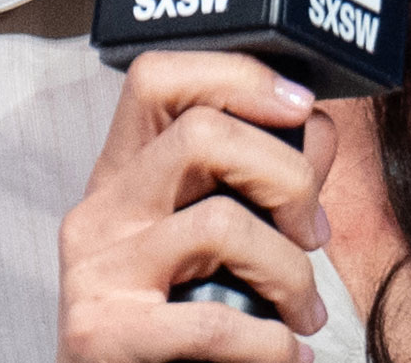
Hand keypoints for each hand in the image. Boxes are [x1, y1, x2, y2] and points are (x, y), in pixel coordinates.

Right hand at [58, 51, 338, 361]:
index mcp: (123, 174)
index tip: (300, 108)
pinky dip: (271, 343)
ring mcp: (95, 269)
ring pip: (219, 223)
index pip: (158, 79)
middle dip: (289, 178)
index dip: (238, 77)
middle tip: (315, 235)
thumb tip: (315, 127)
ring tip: (304, 313)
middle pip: (201, 133)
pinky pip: (212, 321)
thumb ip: (260, 179)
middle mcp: (100, 209)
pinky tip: (287, 354)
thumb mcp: (213, 240)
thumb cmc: (176, 323)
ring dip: (291, 273)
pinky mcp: (102, 332)